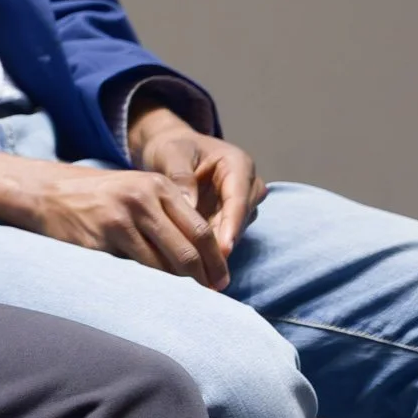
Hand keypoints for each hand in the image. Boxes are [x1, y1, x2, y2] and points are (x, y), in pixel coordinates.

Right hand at [0, 152, 228, 288]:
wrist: (47, 192)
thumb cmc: (98, 197)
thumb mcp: (137, 191)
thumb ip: (168, 213)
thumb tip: (204, 255)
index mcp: (158, 186)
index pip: (202, 230)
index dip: (216, 260)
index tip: (221, 280)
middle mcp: (143, 199)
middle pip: (188, 250)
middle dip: (203, 279)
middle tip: (209, 295)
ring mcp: (121, 218)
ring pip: (164, 265)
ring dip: (177, 287)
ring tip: (184, 299)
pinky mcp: (101, 239)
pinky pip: (135, 271)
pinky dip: (149, 285)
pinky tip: (153, 292)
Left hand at [128, 107, 266, 259]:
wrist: (171, 148)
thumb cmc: (171, 147)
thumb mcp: (171, 154)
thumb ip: (180, 176)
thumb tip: (190, 206)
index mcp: (238, 164)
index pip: (238, 198)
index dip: (231, 225)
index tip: (223, 248)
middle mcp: (246, 184)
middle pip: (241, 218)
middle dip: (226, 242)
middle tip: (209, 267)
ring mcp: (241, 201)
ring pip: (235, 229)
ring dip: (219, 248)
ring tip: (202, 269)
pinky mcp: (231, 215)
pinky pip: (225, 233)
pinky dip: (213, 247)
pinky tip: (198, 264)